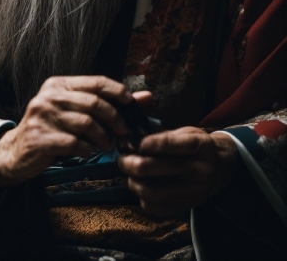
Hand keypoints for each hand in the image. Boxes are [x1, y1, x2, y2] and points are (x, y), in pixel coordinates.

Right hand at [0, 75, 150, 187]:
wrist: (15, 152)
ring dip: (103, 137)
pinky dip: (87, 149)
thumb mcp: (74, 111)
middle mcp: (49, 96)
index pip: (96, 81)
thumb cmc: (51, 129)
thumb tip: (146, 97)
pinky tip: (88, 151)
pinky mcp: (40, 137)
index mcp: (58, 84)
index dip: (118, 91)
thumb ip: (108, 102)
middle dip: (115, 118)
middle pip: (93, 103)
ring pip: (86, 123)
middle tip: (124, 132)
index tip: (131, 104)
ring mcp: (42, 116)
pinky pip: (74, 143)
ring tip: (107, 145)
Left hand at [118, 126, 239, 216]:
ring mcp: (193, 193)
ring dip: (133, 181)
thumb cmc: (195, 146)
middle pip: (157, 169)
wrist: (217, 169)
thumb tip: (130, 139)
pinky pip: (155, 207)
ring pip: (152, 192)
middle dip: (132, 163)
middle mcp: (199, 171)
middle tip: (122, 158)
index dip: (152, 144)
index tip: (137, 142)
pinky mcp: (186, 207)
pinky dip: (141, 196)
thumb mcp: (185, 132)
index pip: (174, 144)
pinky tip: (141, 185)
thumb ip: (162, 135)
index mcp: (200, 145)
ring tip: (129, 172)